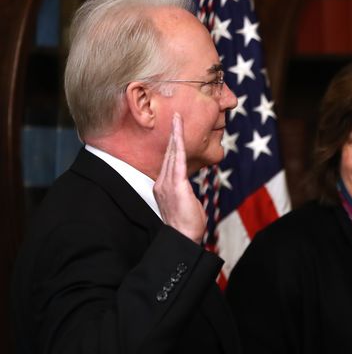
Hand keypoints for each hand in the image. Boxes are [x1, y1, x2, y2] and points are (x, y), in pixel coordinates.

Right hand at [153, 113, 206, 242]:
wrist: (182, 237)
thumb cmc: (186, 226)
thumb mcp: (185, 205)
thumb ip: (184, 194)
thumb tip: (188, 192)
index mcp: (162, 186)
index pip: (168, 161)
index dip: (172, 145)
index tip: (175, 131)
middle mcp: (161, 182)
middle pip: (168, 153)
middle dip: (172, 134)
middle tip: (176, 116)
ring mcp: (167, 183)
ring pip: (172, 153)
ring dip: (175, 135)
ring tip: (177, 119)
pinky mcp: (176, 185)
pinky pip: (178, 160)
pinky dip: (178, 145)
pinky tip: (179, 133)